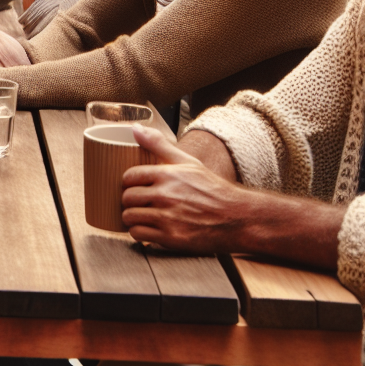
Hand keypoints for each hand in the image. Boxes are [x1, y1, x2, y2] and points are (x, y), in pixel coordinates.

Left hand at [121, 126, 246, 251]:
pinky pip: (138, 234)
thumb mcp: (188, 162)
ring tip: (142, 216)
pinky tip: (148, 229)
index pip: (129, 176)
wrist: (237, 218)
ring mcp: (167, 217)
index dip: (128, 182)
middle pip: (127, 197)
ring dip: (132, 217)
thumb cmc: (211, 189)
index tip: (135, 186)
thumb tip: (134, 128)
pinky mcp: (171, 237)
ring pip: (129, 217)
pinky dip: (139, 232)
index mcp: (167, 174)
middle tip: (138, 203)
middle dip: (129, 201)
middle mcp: (165, 195)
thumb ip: (159, 144)